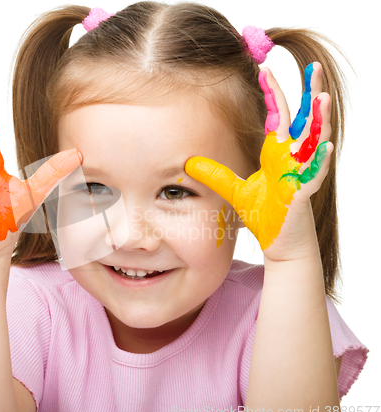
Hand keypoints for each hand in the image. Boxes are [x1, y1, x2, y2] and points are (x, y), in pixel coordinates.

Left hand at [185, 62, 332, 259]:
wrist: (279, 241)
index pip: (277, 117)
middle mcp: (293, 158)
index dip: (272, 95)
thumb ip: (215, 174)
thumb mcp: (234, 190)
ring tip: (322, 98)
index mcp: (277, 153)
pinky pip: (316, 174)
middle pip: (304, 120)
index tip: (264, 71)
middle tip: (313, 67)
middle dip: (309, 94)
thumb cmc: (264, 214)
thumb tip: (188, 163)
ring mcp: (301, 173)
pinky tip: (326, 145)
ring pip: (315, 141)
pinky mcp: (304, 192)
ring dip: (320, 120)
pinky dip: (322, 160)